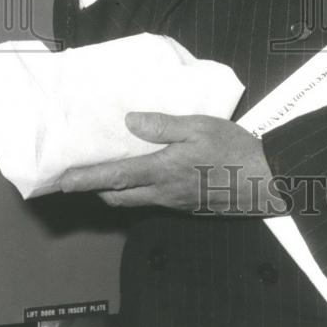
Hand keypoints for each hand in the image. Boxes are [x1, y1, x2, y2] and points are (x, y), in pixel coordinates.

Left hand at [60, 114, 286, 215]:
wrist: (264, 182)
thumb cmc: (234, 150)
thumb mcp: (200, 127)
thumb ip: (164, 125)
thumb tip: (130, 121)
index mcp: (163, 171)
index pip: (115, 177)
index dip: (86, 179)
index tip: (61, 181)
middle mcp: (163, 192)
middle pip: (119, 197)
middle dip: (96, 188)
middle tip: (79, 176)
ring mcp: (175, 202)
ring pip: (136, 201)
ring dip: (118, 190)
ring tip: (108, 173)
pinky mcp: (187, 205)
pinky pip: (154, 200)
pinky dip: (140, 190)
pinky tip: (148, 175)